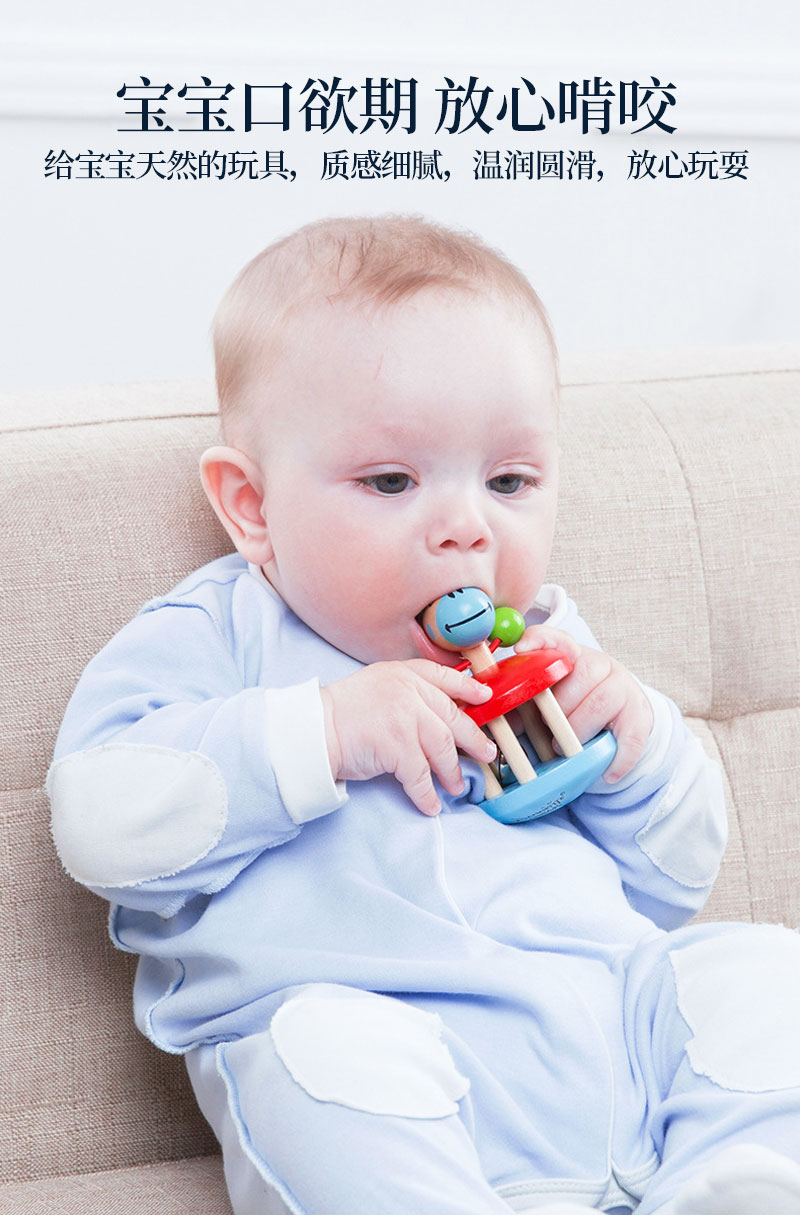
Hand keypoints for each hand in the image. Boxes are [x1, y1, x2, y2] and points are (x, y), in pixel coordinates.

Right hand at [320, 660, 497, 815]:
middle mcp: (408, 692)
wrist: (314, 730)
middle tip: (486, 753)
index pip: (444, 677)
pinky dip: (427, 794)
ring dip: (452, 772)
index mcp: (404, 674)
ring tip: (457, 786)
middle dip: (473, 739)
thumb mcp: (378, 686)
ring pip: (442, 748)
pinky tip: (431, 805)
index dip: (468, 689)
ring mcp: (404, 719)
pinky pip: (421, 776)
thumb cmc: (343, 713)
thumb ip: (408, 692)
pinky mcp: (397, 747)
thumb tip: (441, 714)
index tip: (486, 698)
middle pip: (452, 717)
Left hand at [515, 626, 653, 782]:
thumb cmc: (575, 705)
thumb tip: (497, 719)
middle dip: (560, 705)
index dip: (539, 641)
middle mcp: (601, 665)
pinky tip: (607, 773)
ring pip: (602, 701)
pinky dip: (619, 758)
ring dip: (579, 728)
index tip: (521, 649)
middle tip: (546, 727)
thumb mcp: (551, 698)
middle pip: (583, 673)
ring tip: (562, 750)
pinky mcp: (639, 716)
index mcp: (572, 656)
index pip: (557, 639)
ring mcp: (624, 689)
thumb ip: (526, 703)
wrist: (621, 716)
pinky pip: (631, 737)